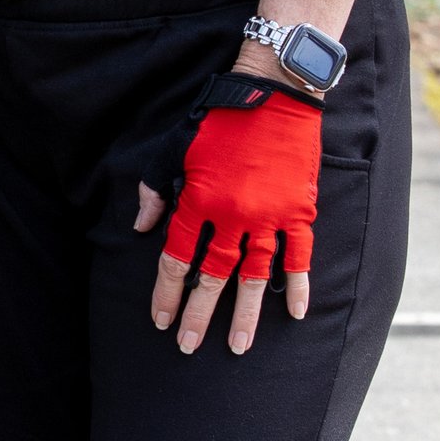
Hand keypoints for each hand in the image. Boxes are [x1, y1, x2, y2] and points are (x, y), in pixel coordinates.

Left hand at [137, 87, 321, 355]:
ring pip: (255, 276)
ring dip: (246, 314)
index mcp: (199, 201)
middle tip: (189, 347)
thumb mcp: (176, 148)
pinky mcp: (299, 210)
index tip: (161, 320)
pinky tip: (295, 313)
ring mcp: (269, 216)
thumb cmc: (221, 119)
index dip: (166, 292)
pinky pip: (299, 256)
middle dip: (198, 315)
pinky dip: (298, 285)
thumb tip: (140, 228)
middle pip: (211, 276)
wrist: (275, 93)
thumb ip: (157, 191)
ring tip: (238, 347)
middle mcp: (233, 215)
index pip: (176, 259)